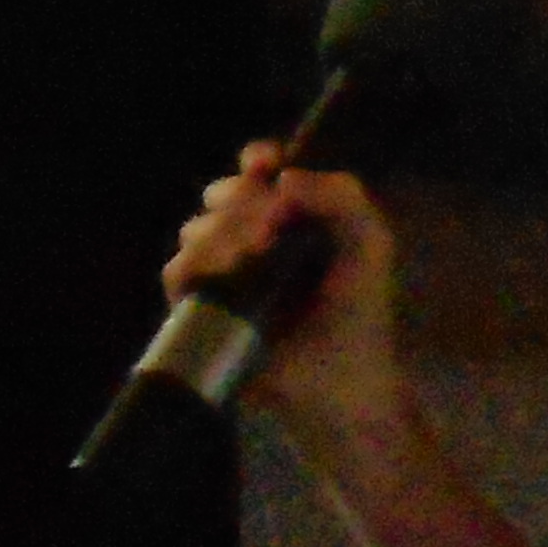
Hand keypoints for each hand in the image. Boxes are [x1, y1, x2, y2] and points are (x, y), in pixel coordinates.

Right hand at [168, 144, 403, 432]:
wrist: (339, 385)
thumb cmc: (359, 316)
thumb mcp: (369, 246)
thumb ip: (344, 197)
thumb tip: (284, 175)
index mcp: (293, 220)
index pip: (262, 174)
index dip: (256, 160)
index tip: (262, 164)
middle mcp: (253, 241)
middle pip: (222, 195)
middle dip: (239, 198)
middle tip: (269, 224)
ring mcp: (224, 275)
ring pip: (196, 229)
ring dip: (220, 230)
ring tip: (253, 254)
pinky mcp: (202, 309)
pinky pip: (178, 272)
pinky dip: (194, 263)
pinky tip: (224, 270)